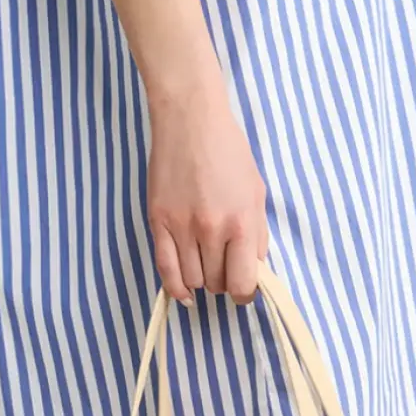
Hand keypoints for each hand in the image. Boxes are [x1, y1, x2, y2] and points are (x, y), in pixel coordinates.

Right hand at [146, 74, 269, 304]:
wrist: (190, 122)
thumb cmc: (229, 152)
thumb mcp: (256, 192)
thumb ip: (257, 234)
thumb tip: (254, 269)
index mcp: (242, 223)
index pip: (243, 283)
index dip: (245, 293)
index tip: (243, 290)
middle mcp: (212, 230)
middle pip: (216, 283)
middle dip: (223, 281)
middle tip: (224, 267)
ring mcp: (182, 228)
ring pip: (192, 280)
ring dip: (201, 280)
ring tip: (205, 266)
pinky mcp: (158, 222)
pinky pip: (164, 269)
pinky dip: (175, 287)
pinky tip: (183, 293)